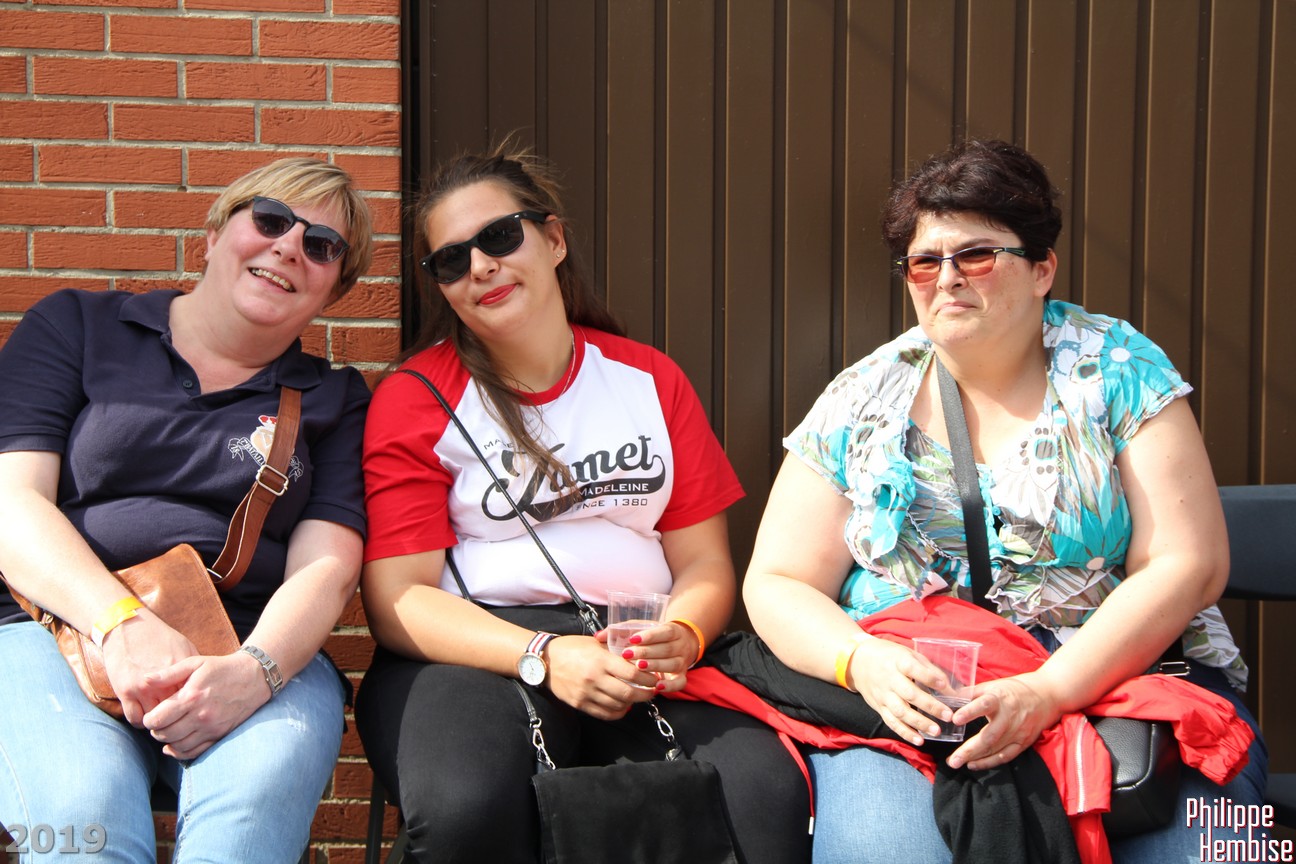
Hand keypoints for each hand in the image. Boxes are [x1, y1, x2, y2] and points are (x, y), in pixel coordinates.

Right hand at [99, 608, 200, 726]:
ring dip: (159, 722)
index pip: (193, 699)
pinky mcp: (125, 692)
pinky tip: (145, 714)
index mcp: (180, 671)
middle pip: (175, 714)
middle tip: (179, 719)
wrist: (127, 626)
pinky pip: (134, 719)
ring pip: (155, 720)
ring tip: (162, 719)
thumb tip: (206, 686)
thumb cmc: (159, 636)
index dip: (194, 707)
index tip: (195, 709)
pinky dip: (141, 721)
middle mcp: (163, 682)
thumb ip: (194, 669)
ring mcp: (143, 689)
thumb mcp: (185, 647)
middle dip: (178, 718)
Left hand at [141, 651, 270, 759]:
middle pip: (165, 735)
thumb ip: (168, 674)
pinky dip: (180, 752)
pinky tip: (175, 744)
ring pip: (178, 746)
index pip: (158, 719)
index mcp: (191, 696)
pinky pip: (194, 752)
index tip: (151, 714)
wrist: (254, 677)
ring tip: (168, 730)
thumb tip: (144, 680)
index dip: (149, 719)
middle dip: (156, 730)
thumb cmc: (221, 668)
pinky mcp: (219, 735)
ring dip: (167, 741)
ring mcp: (211, 728)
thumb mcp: (195, 663)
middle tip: (158, 722)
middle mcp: (201, 715)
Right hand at [546, 634, 658, 719]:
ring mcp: (586, 693)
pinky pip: (604, 713)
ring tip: (637, 697)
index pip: (632, 674)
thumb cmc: (571, 648)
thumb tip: (637, 657)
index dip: (648, 679)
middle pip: (628, 693)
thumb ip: (615, 650)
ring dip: (632, 703)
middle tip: (652, 692)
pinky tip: (622, 706)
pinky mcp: (579, 704)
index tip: (654, 679)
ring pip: (618, 706)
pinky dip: (618, 712)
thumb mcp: (595, 643)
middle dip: (645, 694)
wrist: (545, 660)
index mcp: (600, 660)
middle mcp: (594, 678)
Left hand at [613, 621, 696, 692]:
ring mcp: (681, 662)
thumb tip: (598, 636)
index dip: (650, 636)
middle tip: (628, 655)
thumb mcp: (641, 629)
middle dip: (647, 652)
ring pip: (672, 664)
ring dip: (655, 666)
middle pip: (666, 649)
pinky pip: (679, 682)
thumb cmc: (654, 637)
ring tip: (638, 668)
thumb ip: (621, 631)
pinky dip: (670, 686)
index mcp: (671, 631)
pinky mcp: (681, 676)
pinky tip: (657, 686)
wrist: (678, 644)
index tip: (633, 640)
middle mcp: (679, 646)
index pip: (664, 632)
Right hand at [845, 637, 956, 745]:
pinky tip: (919, 740)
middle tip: (948, 715)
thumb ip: (930, 670)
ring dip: (919, 723)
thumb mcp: (909, 655)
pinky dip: (905, 733)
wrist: (859, 662)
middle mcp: (889, 679)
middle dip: (930, 706)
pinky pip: (891, 722)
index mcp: (898, 661)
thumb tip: (952, 690)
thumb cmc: (891, 657)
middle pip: (909, 694)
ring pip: (900, 711)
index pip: (912, 669)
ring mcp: (883, 695)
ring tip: (936, 731)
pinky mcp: (879, 708)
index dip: (928, 677)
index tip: (944, 685)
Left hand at [945, 671, 1060, 769]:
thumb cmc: (1014, 689)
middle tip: (951, 759)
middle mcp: (1009, 717)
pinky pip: (1005, 756)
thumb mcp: (992, 685)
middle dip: (969, 750)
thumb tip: (946, 696)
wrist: (1047, 695)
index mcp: (999, 698)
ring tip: (956, 763)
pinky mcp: (1024, 742)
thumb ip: (970, 692)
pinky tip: (973, 765)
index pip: (983, 705)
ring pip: (995, 749)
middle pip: (988, 736)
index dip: (970, 711)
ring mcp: (1018, 732)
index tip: (955, 719)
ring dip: (975, 758)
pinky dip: (989, 762)